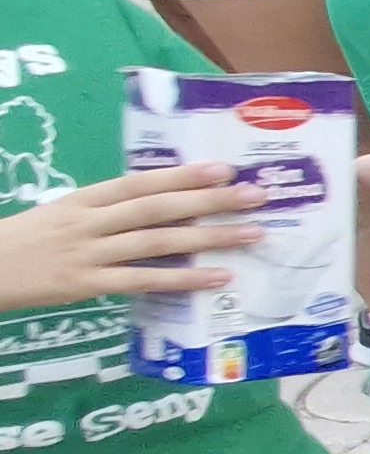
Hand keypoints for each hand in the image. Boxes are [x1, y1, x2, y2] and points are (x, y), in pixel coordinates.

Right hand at [0, 161, 262, 310]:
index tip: (224, 168)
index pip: (139, 181)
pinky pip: (142, 281)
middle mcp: (89, 222)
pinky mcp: (85, 285)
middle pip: (157, 207)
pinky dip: (182, 279)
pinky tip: (217, 277)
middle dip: (210, 199)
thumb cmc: (29, 241)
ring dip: (209, 237)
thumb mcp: (63, 214)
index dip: (182, 174)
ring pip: (157, 242)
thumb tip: (166, 205)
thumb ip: (108, 210)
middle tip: (256, 194)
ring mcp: (88, 253)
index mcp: (83, 199)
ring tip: (251, 233)